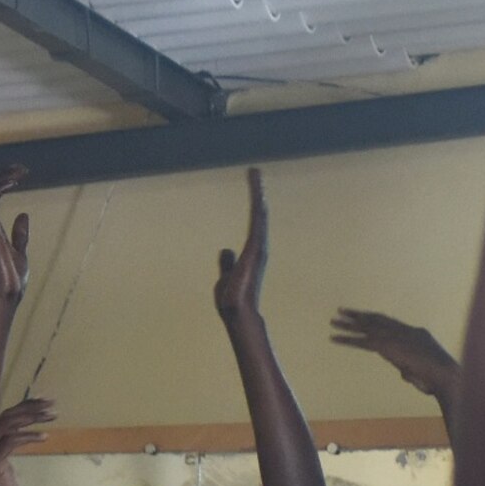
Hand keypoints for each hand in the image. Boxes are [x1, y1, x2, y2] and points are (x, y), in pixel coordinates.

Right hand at [0, 165, 31, 307]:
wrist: (7, 293)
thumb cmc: (11, 278)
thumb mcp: (20, 251)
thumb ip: (20, 234)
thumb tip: (24, 215)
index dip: (4, 180)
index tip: (21, 173)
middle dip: (2, 173)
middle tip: (22, 168)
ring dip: (1, 176)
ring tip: (20, 171)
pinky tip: (14, 182)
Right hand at [0, 397, 55, 485]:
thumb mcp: (9, 463)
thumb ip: (11, 444)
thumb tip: (23, 429)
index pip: (7, 414)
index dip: (26, 404)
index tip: (45, 400)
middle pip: (7, 414)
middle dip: (31, 406)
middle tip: (52, 404)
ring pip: (8, 423)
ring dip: (32, 416)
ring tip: (53, 415)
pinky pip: (11, 441)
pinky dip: (29, 437)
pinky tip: (45, 437)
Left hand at [214, 168, 268, 322]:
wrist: (236, 313)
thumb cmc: (232, 300)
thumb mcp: (225, 276)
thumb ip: (227, 263)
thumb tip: (226, 249)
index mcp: (251, 253)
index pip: (253, 224)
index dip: (253, 206)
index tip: (254, 190)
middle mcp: (258, 248)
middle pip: (258, 214)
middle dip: (257, 193)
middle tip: (254, 172)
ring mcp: (258, 248)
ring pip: (258, 214)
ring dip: (256, 193)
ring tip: (254, 173)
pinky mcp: (256, 250)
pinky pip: (256, 223)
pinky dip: (256, 207)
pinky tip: (258, 193)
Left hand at [330, 309, 460, 401]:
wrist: (446, 377)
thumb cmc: (438, 379)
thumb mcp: (423, 370)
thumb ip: (411, 367)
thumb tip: (404, 371)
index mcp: (416, 333)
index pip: (391, 323)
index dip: (375, 319)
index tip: (363, 316)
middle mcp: (404, 331)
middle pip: (377, 320)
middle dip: (359, 315)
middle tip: (343, 311)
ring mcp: (396, 337)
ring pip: (367, 328)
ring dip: (348, 324)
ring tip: (333, 321)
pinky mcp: (387, 347)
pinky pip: (362, 342)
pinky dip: (347, 340)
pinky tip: (334, 338)